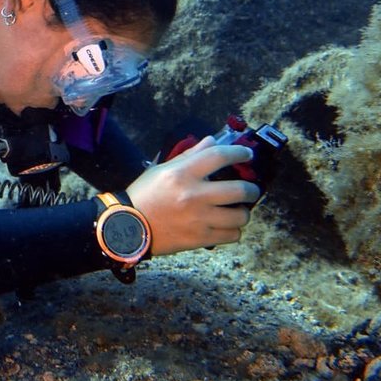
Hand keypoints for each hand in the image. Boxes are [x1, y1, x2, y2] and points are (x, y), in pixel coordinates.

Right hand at [126, 136, 260, 255]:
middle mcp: (193, 195)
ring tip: (237, 211)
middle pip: (240, 189)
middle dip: (252, 189)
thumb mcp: (162, 169)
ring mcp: (199, 219)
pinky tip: (226, 226)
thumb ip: (189, 155)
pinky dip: (234, 230)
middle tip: (251, 190)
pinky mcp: (200, 239)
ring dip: (243, 212)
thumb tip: (212, 142)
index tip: (247, 154)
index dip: (238, 152)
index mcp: (181, 174)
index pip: (219, 156)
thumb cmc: (145, 194)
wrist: (128, 227)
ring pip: (241, 216)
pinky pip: (232, 235)